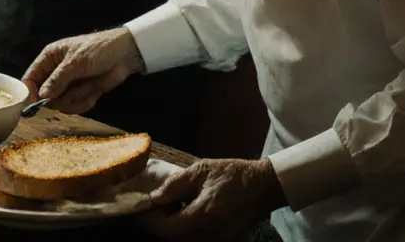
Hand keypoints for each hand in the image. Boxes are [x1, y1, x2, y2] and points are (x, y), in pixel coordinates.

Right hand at [20, 28, 145, 114]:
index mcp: (50, 58)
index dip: (31, 92)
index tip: (37, 104)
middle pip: (45, 96)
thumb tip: (42, 96)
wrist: (125, 55)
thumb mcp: (75, 62)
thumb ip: (57, 80)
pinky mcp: (83, 94)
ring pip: (61, 104)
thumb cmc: (97, 50)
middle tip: (72, 91)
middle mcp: (56, 73)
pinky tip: (94, 91)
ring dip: (76, 99)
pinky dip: (85, 102)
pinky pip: (76, 106)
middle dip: (60, 98)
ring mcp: (70, 85)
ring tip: (88, 86)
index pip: (31, 78)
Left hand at [139, 158, 285, 239]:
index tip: (141, 207)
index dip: (149, 220)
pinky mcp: (224, 241)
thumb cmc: (233, 174)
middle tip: (154, 206)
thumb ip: (174, 185)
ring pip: (184, 241)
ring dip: (172, 227)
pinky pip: (197, 239)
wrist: (264, 186)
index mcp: (205, 214)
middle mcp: (211, 234)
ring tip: (171, 208)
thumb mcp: (201, 170)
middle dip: (159, 224)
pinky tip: (187, 213)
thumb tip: (153, 198)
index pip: (167, 229)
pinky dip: (186, 229)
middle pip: (174, 238)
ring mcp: (219, 240)